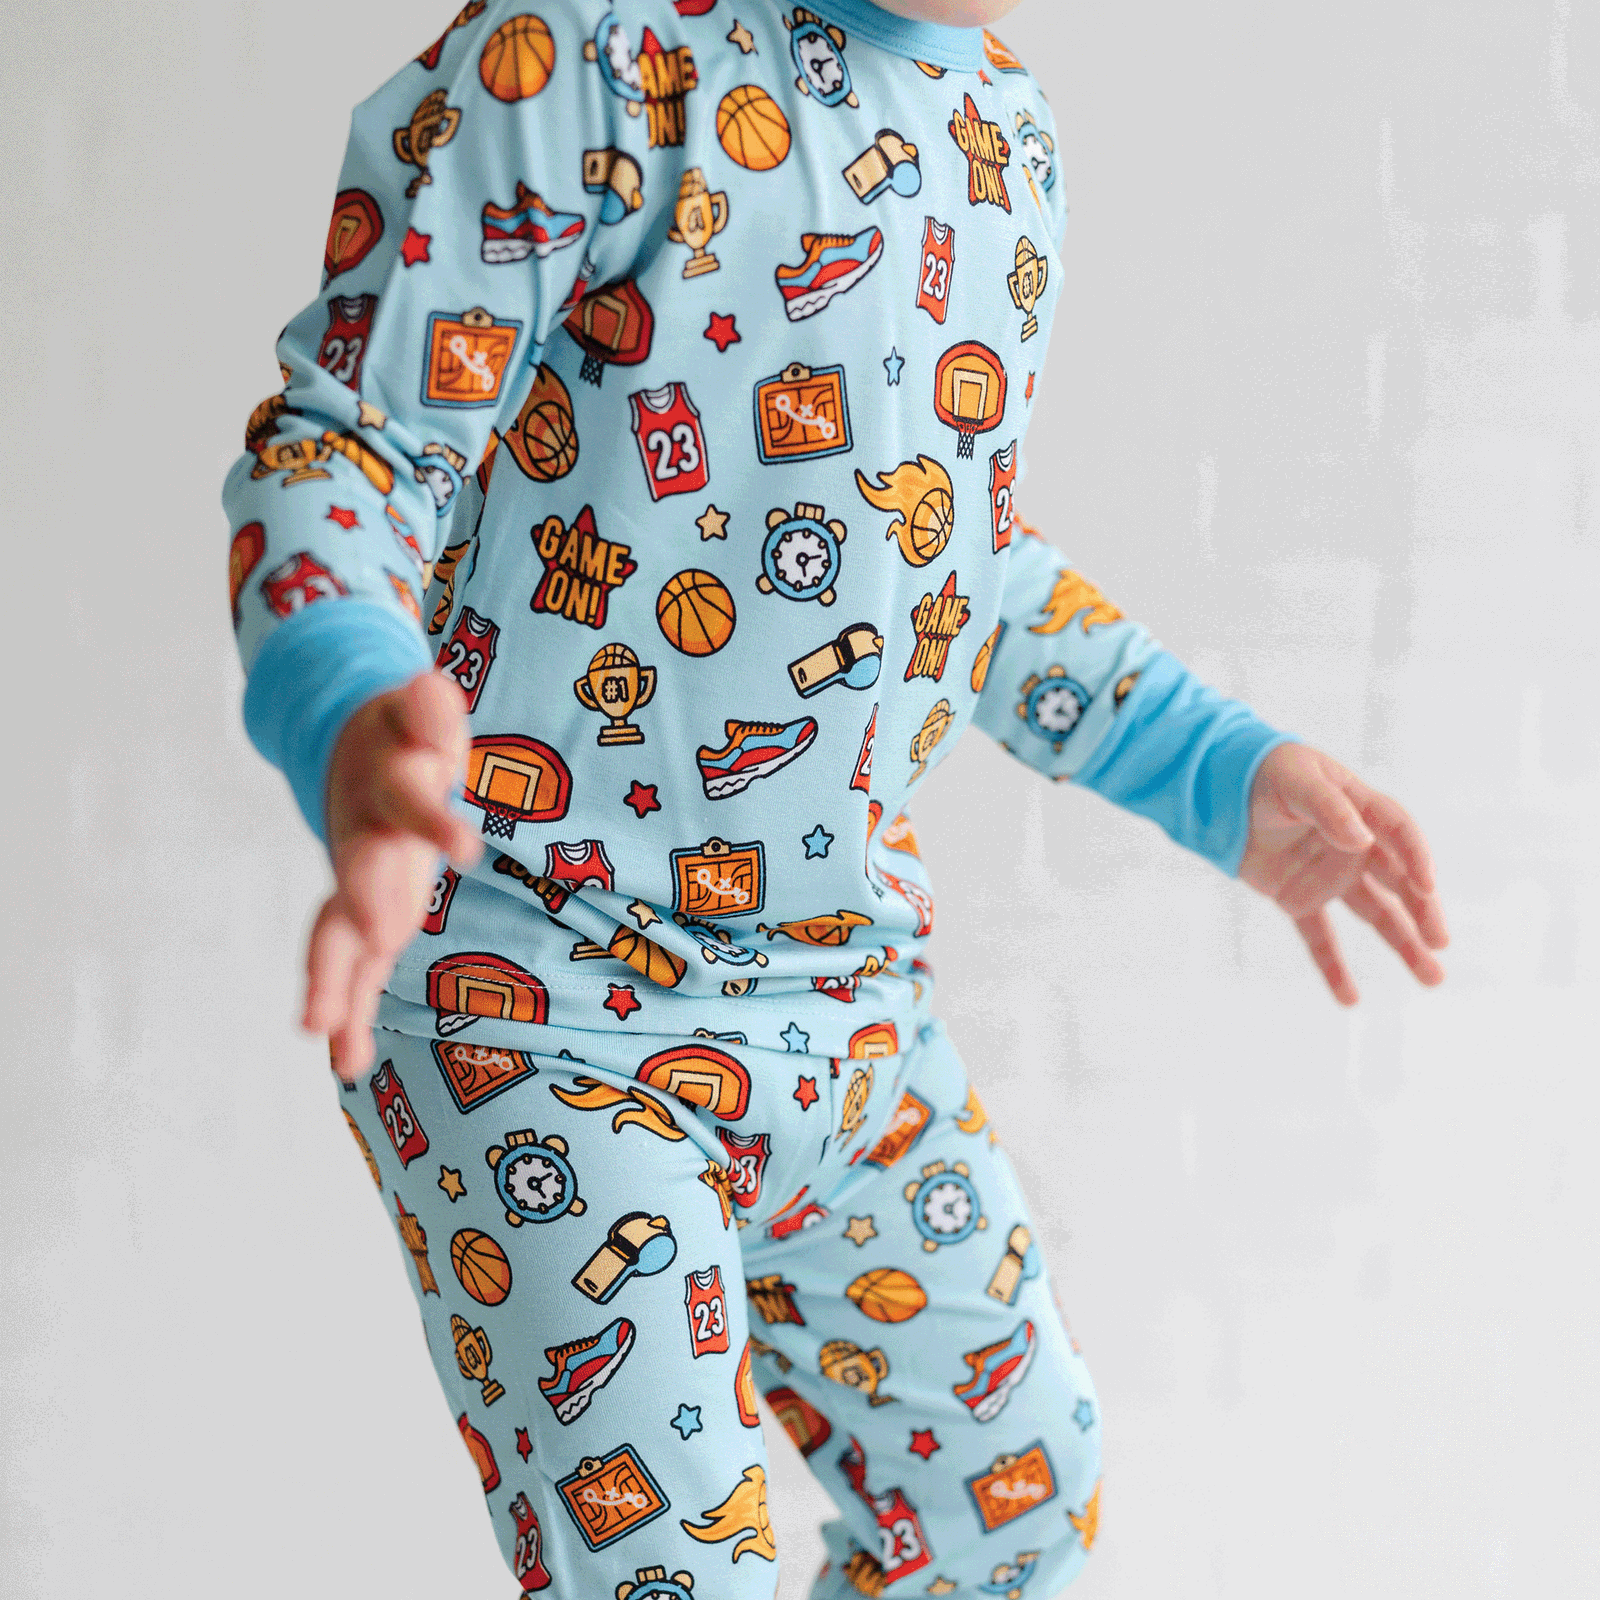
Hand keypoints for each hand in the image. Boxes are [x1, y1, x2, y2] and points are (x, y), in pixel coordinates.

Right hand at [304, 671, 481, 1082]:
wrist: (350, 745)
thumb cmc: (403, 733)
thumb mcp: (417, 709)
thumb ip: (428, 707)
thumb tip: (431, 690)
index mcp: (387, 786)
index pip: (412, 804)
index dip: (435, 825)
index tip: (466, 852)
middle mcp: (363, 838)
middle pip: (358, 876)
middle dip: (364, 909)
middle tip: (378, 937)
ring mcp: (356, 879)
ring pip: (337, 932)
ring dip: (333, 980)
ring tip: (325, 1036)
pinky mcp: (362, 910)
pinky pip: (351, 963)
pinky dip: (347, 1008)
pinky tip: (346, 1063)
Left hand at [1237, 742, 1447, 1004]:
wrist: (1223, 790)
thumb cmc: (1267, 773)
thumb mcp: (1295, 780)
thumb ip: (1327, 807)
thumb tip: (1360, 840)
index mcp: (1361, 810)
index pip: (1399, 833)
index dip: (1415, 857)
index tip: (1427, 886)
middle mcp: (1355, 847)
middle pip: (1398, 882)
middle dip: (1422, 911)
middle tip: (1441, 941)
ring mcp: (1330, 876)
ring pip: (1375, 914)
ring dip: (1403, 944)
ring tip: (1432, 977)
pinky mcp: (1300, 899)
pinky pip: (1319, 937)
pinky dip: (1332, 966)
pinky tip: (1350, 999)